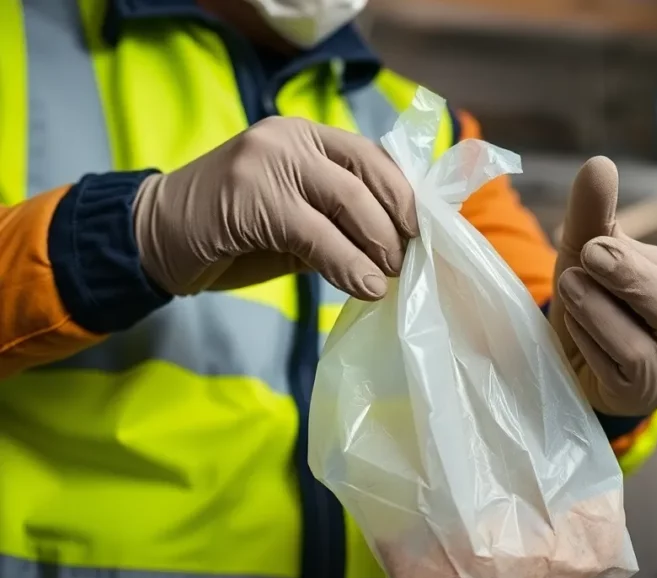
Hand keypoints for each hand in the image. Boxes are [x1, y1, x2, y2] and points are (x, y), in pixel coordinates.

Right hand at [133, 116, 416, 299]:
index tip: (423, 234)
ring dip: (378, 246)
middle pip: (367, 177)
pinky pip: (317, 233)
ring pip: (348, 202)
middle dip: (397, 224)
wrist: (156, 236)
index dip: (405, 197)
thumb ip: (340, 224)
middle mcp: (290, 137)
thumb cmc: (233, 234)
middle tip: (409, 261)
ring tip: (391, 277)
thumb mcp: (297, 222)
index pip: (373, 158)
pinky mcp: (251, 193)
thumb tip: (398, 249)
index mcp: (307, 135)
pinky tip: (365, 285)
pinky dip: (348, 264)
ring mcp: (269, 159)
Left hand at [548, 157, 656, 416]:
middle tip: (587, 253)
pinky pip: (618, 373)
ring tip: (567, 289)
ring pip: (641, 345)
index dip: (627, 257)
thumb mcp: (587, 258)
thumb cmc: (592, 305)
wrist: (579, 369)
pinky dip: (591, 345)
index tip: (590, 242)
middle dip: (628, 278)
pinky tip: (573, 332)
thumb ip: (595, 215)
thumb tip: (599, 163)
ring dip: (598, 313)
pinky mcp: (641, 398)